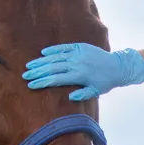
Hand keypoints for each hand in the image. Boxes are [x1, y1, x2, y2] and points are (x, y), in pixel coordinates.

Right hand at [22, 43, 143, 101]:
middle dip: (37, 72)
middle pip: (52, 68)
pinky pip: (64, 47)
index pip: (56, 79)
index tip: (31, 85)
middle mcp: (77, 63)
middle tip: (25, 76)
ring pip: (56, 57)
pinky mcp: (80, 47)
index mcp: (79, 76)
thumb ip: (83, 95)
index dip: (42, 82)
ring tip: (30, 66)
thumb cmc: (105, 82)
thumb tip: (69, 97)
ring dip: (42, 61)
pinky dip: (53, 50)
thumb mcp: (95, 91)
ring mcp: (78, 54)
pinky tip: (43, 53)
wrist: (118, 66)